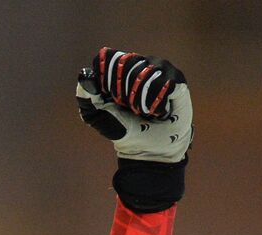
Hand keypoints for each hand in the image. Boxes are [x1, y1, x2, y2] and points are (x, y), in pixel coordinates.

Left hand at [76, 47, 191, 163]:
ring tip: (144, 112)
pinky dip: (156, 104)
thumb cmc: (122, 129)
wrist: (149, 149)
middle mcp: (140, 62)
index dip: (108, 80)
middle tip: (130, 109)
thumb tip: (84, 74)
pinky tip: (159, 113)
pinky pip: (163, 84)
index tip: (112, 100)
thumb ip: (85, 98)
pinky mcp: (177, 80)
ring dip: (141, 101)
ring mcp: (159, 68)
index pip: (108, 59)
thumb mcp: (97, 117)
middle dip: (125, 93)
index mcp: (118, 68)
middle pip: (127, 64)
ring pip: (146, 73)